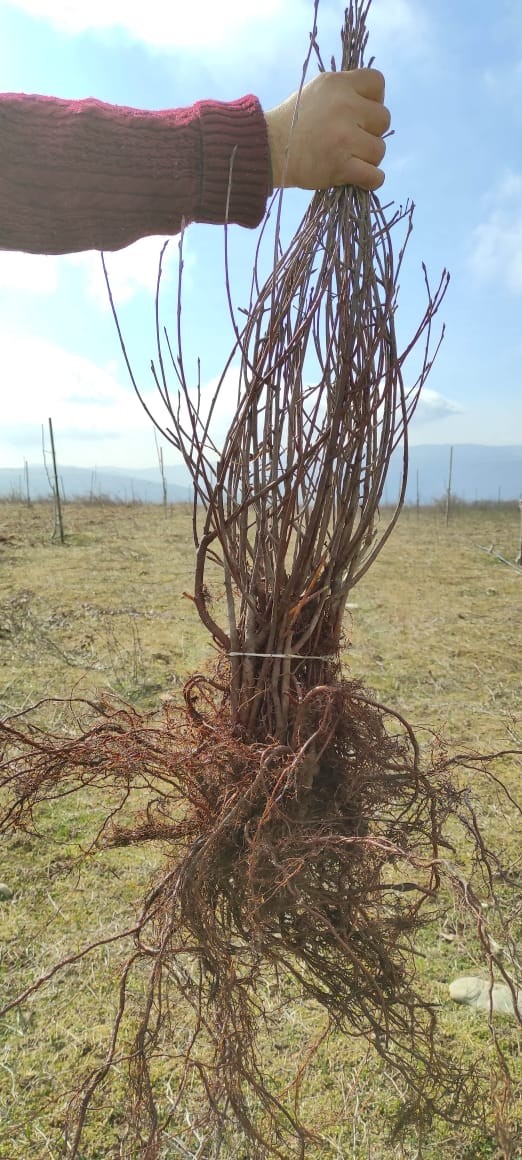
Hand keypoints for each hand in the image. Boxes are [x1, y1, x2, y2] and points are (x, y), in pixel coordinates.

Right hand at [264, 69, 389, 191]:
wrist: (268, 149)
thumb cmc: (292, 121)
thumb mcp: (317, 91)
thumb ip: (344, 91)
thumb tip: (371, 103)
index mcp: (338, 84)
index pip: (377, 82)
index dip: (375, 99)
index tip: (361, 113)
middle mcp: (344, 106)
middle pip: (384, 119)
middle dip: (371, 131)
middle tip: (352, 139)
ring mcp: (343, 137)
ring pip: (379, 150)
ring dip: (368, 157)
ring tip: (348, 158)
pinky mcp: (340, 166)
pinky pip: (375, 176)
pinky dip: (371, 179)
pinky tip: (360, 176)